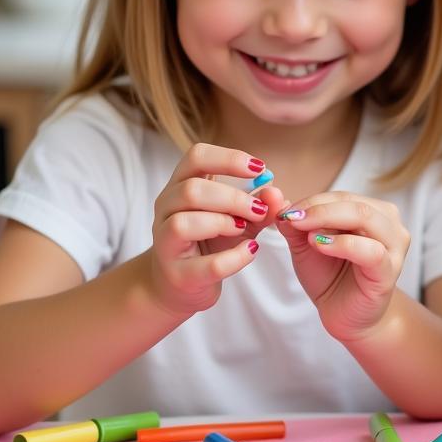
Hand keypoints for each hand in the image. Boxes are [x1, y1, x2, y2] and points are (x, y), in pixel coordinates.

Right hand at [150, 144, 283, 315]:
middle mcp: (166, 209)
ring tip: (243, 229)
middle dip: (233, 198)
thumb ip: (259, 206)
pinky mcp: (177, 274)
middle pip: (191, 190)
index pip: (196, 156)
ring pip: (184, 223)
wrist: (181, 285)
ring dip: (223, 223)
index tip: (260, 169)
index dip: (229, 158)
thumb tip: (276, 193)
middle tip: (258, 210)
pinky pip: (207, 264)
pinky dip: (235, 257)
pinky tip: (250, 250)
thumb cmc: (210, 243)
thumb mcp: (239, 219)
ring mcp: (165, 242)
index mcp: (180, 185)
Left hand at [274, 192, 409, 341]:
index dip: (312, 201)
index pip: (342, 196)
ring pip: (366, 218)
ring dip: (330, 220)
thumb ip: (295, 224)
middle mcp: (389, 225)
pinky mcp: (389, 271)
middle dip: (318, 208)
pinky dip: (344, 244)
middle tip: (291, 217)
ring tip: (306, 233)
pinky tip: (321, 245)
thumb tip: (277, 202)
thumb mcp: (307, 245)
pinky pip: (371, 251)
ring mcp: (393, 247)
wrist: (345, 315)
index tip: (284, 212)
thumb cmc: (332, 277)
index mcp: (373, 212)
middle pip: (355, 204)